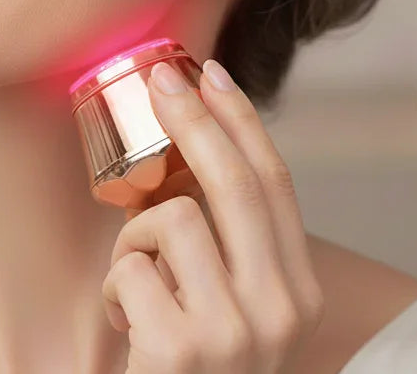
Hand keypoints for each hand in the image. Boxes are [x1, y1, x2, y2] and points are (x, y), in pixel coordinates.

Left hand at [101, 59, 324, 372]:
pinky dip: (118, 286)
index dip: (241, 119)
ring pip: (173, 218)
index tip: (211, 73)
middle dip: (194, 115)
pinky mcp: (185, 348)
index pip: (275, 182)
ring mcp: (237, 331)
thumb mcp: (234, 310)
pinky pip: (133, 267)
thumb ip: (230, 248)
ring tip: (138, 283)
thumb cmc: (195, 368)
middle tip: (159, 76)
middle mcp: (281, 309)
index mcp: (297, 291)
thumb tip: (193, 155)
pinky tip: (128, 326)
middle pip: (235, 180)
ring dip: (137, 239)